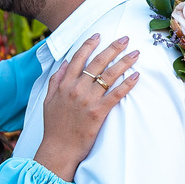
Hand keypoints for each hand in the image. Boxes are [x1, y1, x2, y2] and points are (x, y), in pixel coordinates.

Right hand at [35, 34, 139, 180]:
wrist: (59, 149)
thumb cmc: (54, 126)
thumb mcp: (48, 100)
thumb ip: (55, 80)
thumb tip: (65, 63)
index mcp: (64, 84)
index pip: (78, 58)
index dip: (89, 44)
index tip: (99, 34)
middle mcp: (76, 89)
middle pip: (97, 62)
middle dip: (113, 48)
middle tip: (125, 38)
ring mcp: (88, 100)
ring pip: (109, 75)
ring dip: (124, 62)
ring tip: (136, 53)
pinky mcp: (98, 112)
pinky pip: (116, 94)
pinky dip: (127, 84)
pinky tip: (136, 76)